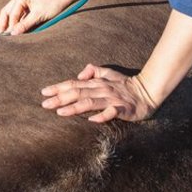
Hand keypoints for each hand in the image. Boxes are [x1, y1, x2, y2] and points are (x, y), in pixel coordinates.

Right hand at [0, 0, 79, 34]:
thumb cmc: (53, 4)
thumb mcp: (39, 16)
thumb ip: (25, 25)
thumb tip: (13, 33)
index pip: (13, 13)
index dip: (11, 26)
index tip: (9, 37)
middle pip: (8, 10)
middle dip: (5, 23)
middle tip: (1, 35)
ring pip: (12, 11)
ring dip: (11, 22)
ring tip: (8, 33)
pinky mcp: (28, 1)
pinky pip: (19, 11)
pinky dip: (18, 19)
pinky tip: (17, 28)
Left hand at [39, 64, 158, 122]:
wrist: (148, 91)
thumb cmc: (126, 84)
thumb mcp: (109, 74)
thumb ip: (93, 71)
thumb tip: (80, 74)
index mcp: (97, 82)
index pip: (74, 83)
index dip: (58, 88)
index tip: (43, 92)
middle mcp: (102, 89)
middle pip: (78, 92)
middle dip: (60, 98)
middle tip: (44, 104)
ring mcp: (112, 99)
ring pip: (90, 102)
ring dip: (74, 107)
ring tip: (60, 112)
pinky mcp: (122, 109)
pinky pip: (111, 113)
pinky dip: (101, 115)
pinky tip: (91, 119)